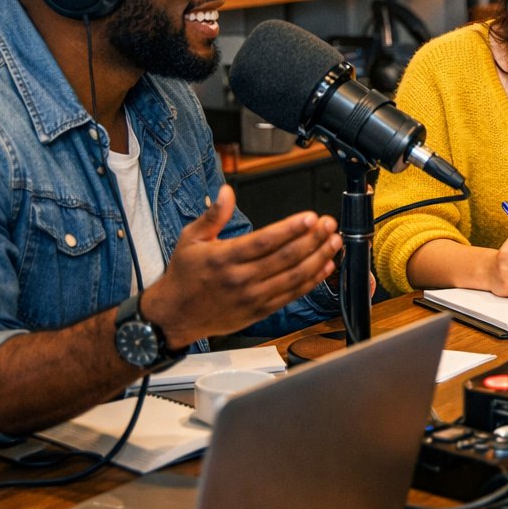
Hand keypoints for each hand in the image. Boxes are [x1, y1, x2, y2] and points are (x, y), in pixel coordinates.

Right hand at [142, 185, 341, 347]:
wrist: (174, 316)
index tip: (311, 217)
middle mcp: (240, 278)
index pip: (265, 241)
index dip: (292, 229)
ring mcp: (252, 297)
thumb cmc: (184, 275)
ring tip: (334, 242)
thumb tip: (226, 192)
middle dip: (312, 239)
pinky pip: (291, 295)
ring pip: (293, 276)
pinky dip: (312, 281)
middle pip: (285, 258)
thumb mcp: (190, 239)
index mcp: (224, 258)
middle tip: (330, 224)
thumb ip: (213, 215)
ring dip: (318, 258)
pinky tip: (326, 267)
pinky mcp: (260, 311)